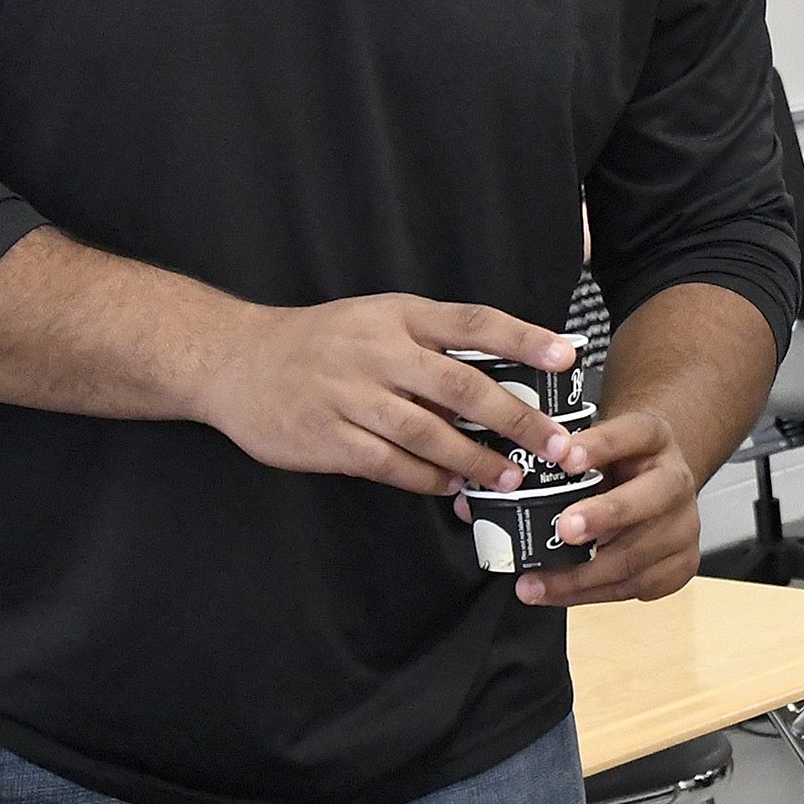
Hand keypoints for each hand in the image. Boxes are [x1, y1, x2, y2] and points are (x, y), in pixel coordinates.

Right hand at [196, 295, 571, 494]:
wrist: (234, 361)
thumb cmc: (322, 341)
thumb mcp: (377, 322)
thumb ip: (432, 346)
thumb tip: (503, 380)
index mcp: (399, 316)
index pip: (473, 322)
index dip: (524, 338)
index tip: (568, 357)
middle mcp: (378, 352)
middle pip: (461, 385)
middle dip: (516, 418)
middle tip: (557, 445)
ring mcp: (349, 396)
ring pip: (428, 433)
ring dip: (476, 459)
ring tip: (510, 477)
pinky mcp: (326, 438)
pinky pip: (390, 464)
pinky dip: (427, 478)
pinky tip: (452, 487)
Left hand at [473, 406, 701, 608]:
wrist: (655, 483)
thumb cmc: (611, 467)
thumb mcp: (586, 450)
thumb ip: (539, 468)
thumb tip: (471, 505)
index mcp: (653, 437)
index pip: (633, 432)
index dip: (601, 444)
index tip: (564, 455)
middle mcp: (676, 478)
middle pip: (651, 496)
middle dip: (605, 514)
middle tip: (563, 528)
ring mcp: (685, 524)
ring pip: (637, 554)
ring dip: (582, 574)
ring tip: (535, 583)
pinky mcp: (682, 563)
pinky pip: (635, 586)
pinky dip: (592, 594)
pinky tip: (558, 594)